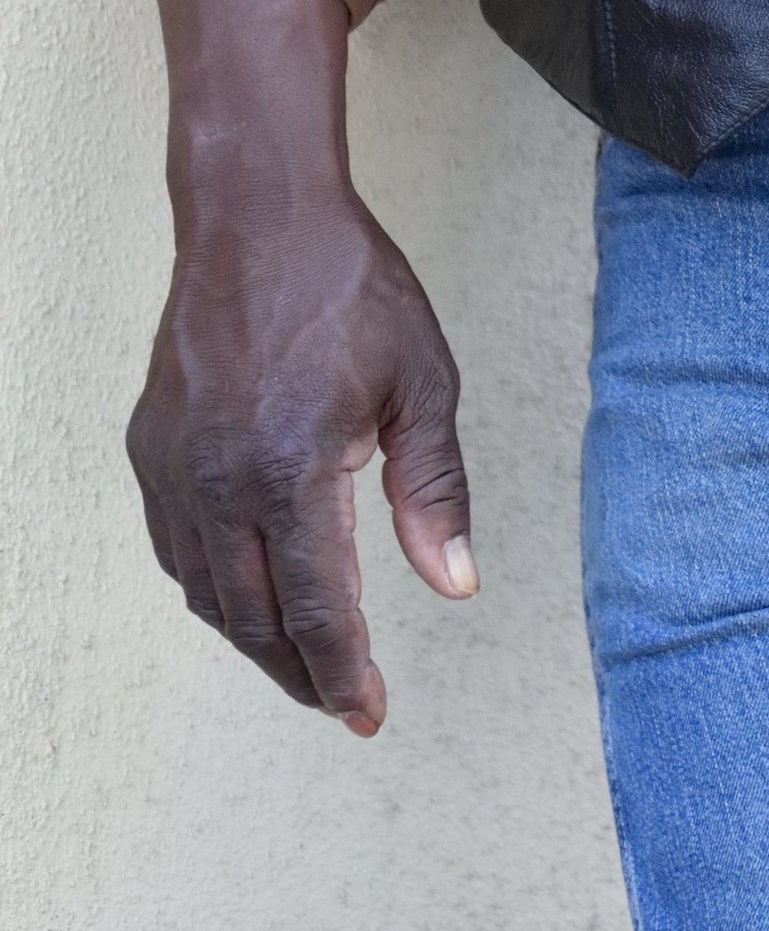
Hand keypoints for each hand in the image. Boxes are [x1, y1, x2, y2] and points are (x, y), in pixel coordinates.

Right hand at [126, 0, 475, 732]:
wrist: (258, 215)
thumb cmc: (349, 287)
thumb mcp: (421, 381)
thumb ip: (434, 490)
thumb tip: (454, 584)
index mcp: (291, 469)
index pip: (314, 608)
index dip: (343, 673)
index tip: (369, 715)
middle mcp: (219, 479)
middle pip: (253, 617)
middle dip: (302, 672)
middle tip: (346, 703)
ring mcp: (175, 466)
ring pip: (206, 593)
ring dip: (255, 638)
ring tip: (307, 661)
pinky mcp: (152, 446)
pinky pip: (177, 548)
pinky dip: (213, 589)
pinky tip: (249, 593)